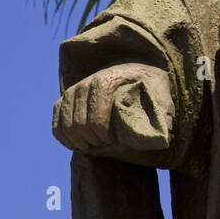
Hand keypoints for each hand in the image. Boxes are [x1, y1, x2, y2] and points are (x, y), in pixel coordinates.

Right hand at [52, 62, 174, 152]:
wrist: (132, 72)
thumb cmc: (149, 87)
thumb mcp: (161, 94)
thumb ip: (162, 111)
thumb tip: (163, 133)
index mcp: (108, 80)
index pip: (96, 116)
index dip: (102, 134)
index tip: (112, 141)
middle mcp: (86, 83)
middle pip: (79, 124)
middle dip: (92, 140)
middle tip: (104, 145)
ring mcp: (73, 91)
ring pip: (66, 126)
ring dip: (79, 141)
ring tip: (94, 145)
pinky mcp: (64, 100)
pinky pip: (56, 125)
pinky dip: (65, 139)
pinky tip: (79, 145)